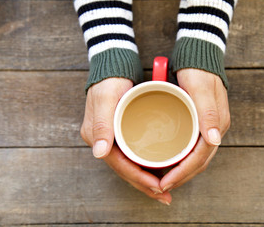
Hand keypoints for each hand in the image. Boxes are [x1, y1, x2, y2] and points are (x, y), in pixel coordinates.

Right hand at [80, 78, 171, 204]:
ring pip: (130, 165)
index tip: (158, 187)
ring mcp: (111, 139)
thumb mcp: (105, 99)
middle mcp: (103, 142)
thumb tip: (100, 152)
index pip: (120, 165)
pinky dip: (145, 166)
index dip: (139, 179)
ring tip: (164, 190)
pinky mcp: (119, 133)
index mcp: (97, 137)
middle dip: (145, 185)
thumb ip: (102, 124)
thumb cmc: (109, 81)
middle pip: (126, 170)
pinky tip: (158, 169)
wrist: (112, 66)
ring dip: (146, 179)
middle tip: (166, 196)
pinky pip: (133, 155)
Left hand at [160, 68, 230, 191]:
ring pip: (197, 158)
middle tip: (160, 186)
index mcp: (217, 124)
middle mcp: (215, 129)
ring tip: (163, 179)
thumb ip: (207, 112)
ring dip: (182, 171)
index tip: (164, 183)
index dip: (183, 173)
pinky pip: (193, 149)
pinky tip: (169, 161)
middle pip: (200, 162)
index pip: (201, 158)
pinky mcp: (202, 123)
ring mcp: (210, 127)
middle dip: (181, 177)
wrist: (200, 55)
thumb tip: (214, 139)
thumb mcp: (200, 88)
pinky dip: (182, 159)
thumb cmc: (198, 70)